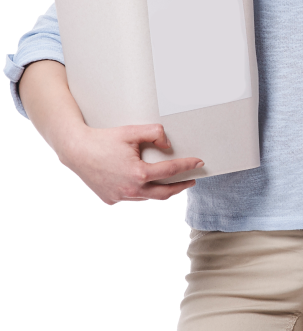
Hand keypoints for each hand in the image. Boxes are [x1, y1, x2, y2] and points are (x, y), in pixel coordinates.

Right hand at [60, 123, 204, 205]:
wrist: (76, 151)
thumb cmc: (103, 140)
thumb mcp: (132, 131)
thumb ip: (155, 134)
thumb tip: (169, 146)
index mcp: (139, 174)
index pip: (171, 171)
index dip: (187, 166)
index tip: (199, 163)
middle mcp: (131, 190)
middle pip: (164, 193)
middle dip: (180, 186)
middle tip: (191, 180)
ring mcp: (120, 197)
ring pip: (147, 197)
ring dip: (160, 190)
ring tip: (170, 182)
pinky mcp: (111, 200)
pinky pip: (131, 197)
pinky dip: (140, 191)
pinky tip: (143, 182)